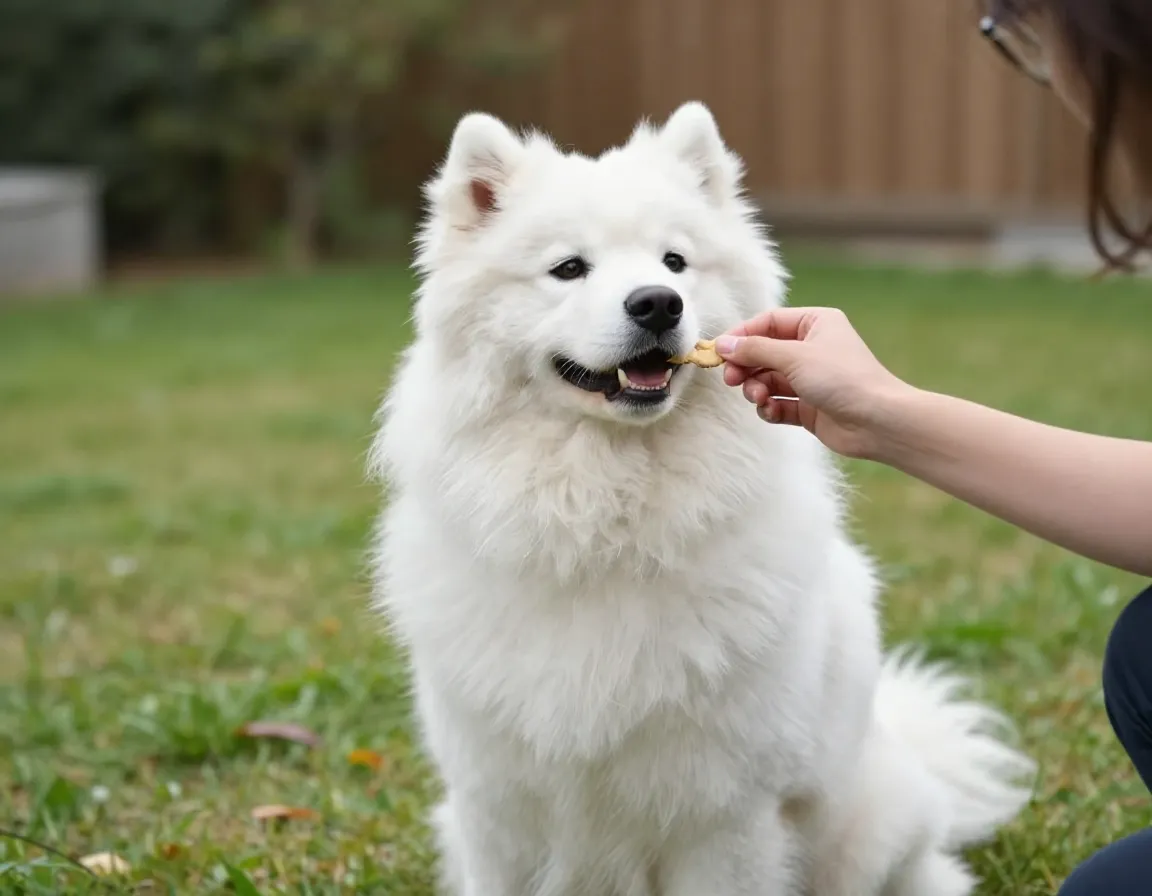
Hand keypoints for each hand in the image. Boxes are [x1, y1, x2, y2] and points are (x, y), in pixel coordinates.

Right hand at [714, 307, 910, 458]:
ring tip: (758, 398)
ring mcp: (811, 379)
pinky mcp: (810, 407)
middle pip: (765, 352)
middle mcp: (813, 348)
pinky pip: (779, 403)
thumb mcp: (794, 356)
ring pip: (769, 380)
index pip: (768, 323)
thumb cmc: (843, 378)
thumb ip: (755, 349)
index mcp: (815, 323)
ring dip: (757, 389)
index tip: (719, 351)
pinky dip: (770, 408)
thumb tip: (722, 344)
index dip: (742, 336)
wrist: (877, 421)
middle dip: (746, 366)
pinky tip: (771, 411)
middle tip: (732, 379)